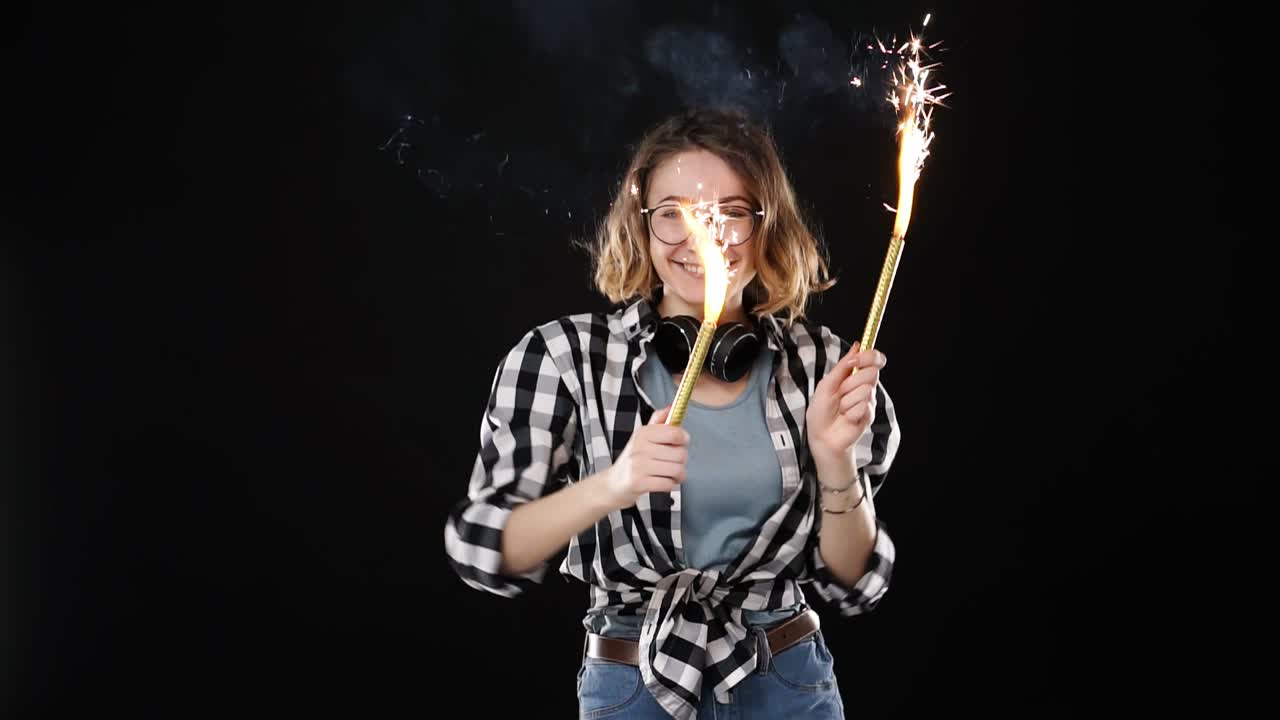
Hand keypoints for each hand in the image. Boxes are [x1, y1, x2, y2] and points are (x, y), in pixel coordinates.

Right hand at [599, 404, 688, 511]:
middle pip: (680, 453)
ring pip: (677, 470)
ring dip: (679, 475)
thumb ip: (658, 422)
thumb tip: (671, 407)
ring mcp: (638, 466)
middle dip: (682, 461)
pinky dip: (670, 484)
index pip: (674, 433)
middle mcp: (640, 447)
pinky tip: (664, 482)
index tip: (682, 442)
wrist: (613, 483)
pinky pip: (668, 484)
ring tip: (671, 474)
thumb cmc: (633, 459)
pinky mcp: (639, 483)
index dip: (684, 439)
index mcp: (643, 433)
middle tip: (674, 462)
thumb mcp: (642, 437)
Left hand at [806, 342, 885, 462]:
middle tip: (840, 394)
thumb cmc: (821, 411)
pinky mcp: (869, 416)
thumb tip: (858, 345)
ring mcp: (869, 402)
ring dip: (847, 401)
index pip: (874, 359)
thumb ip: (843, 365)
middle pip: (872, 372)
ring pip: (866, 391)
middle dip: (851, 383)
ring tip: (840, 410)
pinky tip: (846, 419)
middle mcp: (865, 387)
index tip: (856, 361)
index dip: (870, 356)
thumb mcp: (827, 384)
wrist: (821, 436)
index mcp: (855, 376)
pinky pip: (864, 407)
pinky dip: (850, 413)